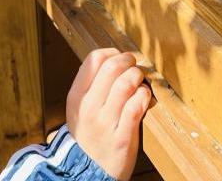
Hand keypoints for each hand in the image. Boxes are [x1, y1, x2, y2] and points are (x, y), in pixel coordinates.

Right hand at [66, 48, 150, 179]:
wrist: (87, 171)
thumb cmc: (88, 136)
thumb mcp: (79, 109)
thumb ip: (92, 86)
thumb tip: (114, 59)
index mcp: (76, 97)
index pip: (94, 59)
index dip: (112, 53)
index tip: (120, 58)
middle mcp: (88, 107)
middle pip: (111, 67)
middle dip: (128, 61)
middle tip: (134, 66)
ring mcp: (105, 122)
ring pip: (126, 84)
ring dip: (138, 77)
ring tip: (139, 81)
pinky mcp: (122, 136)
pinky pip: (137, 106)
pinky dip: (144, 96)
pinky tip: (144, 98)